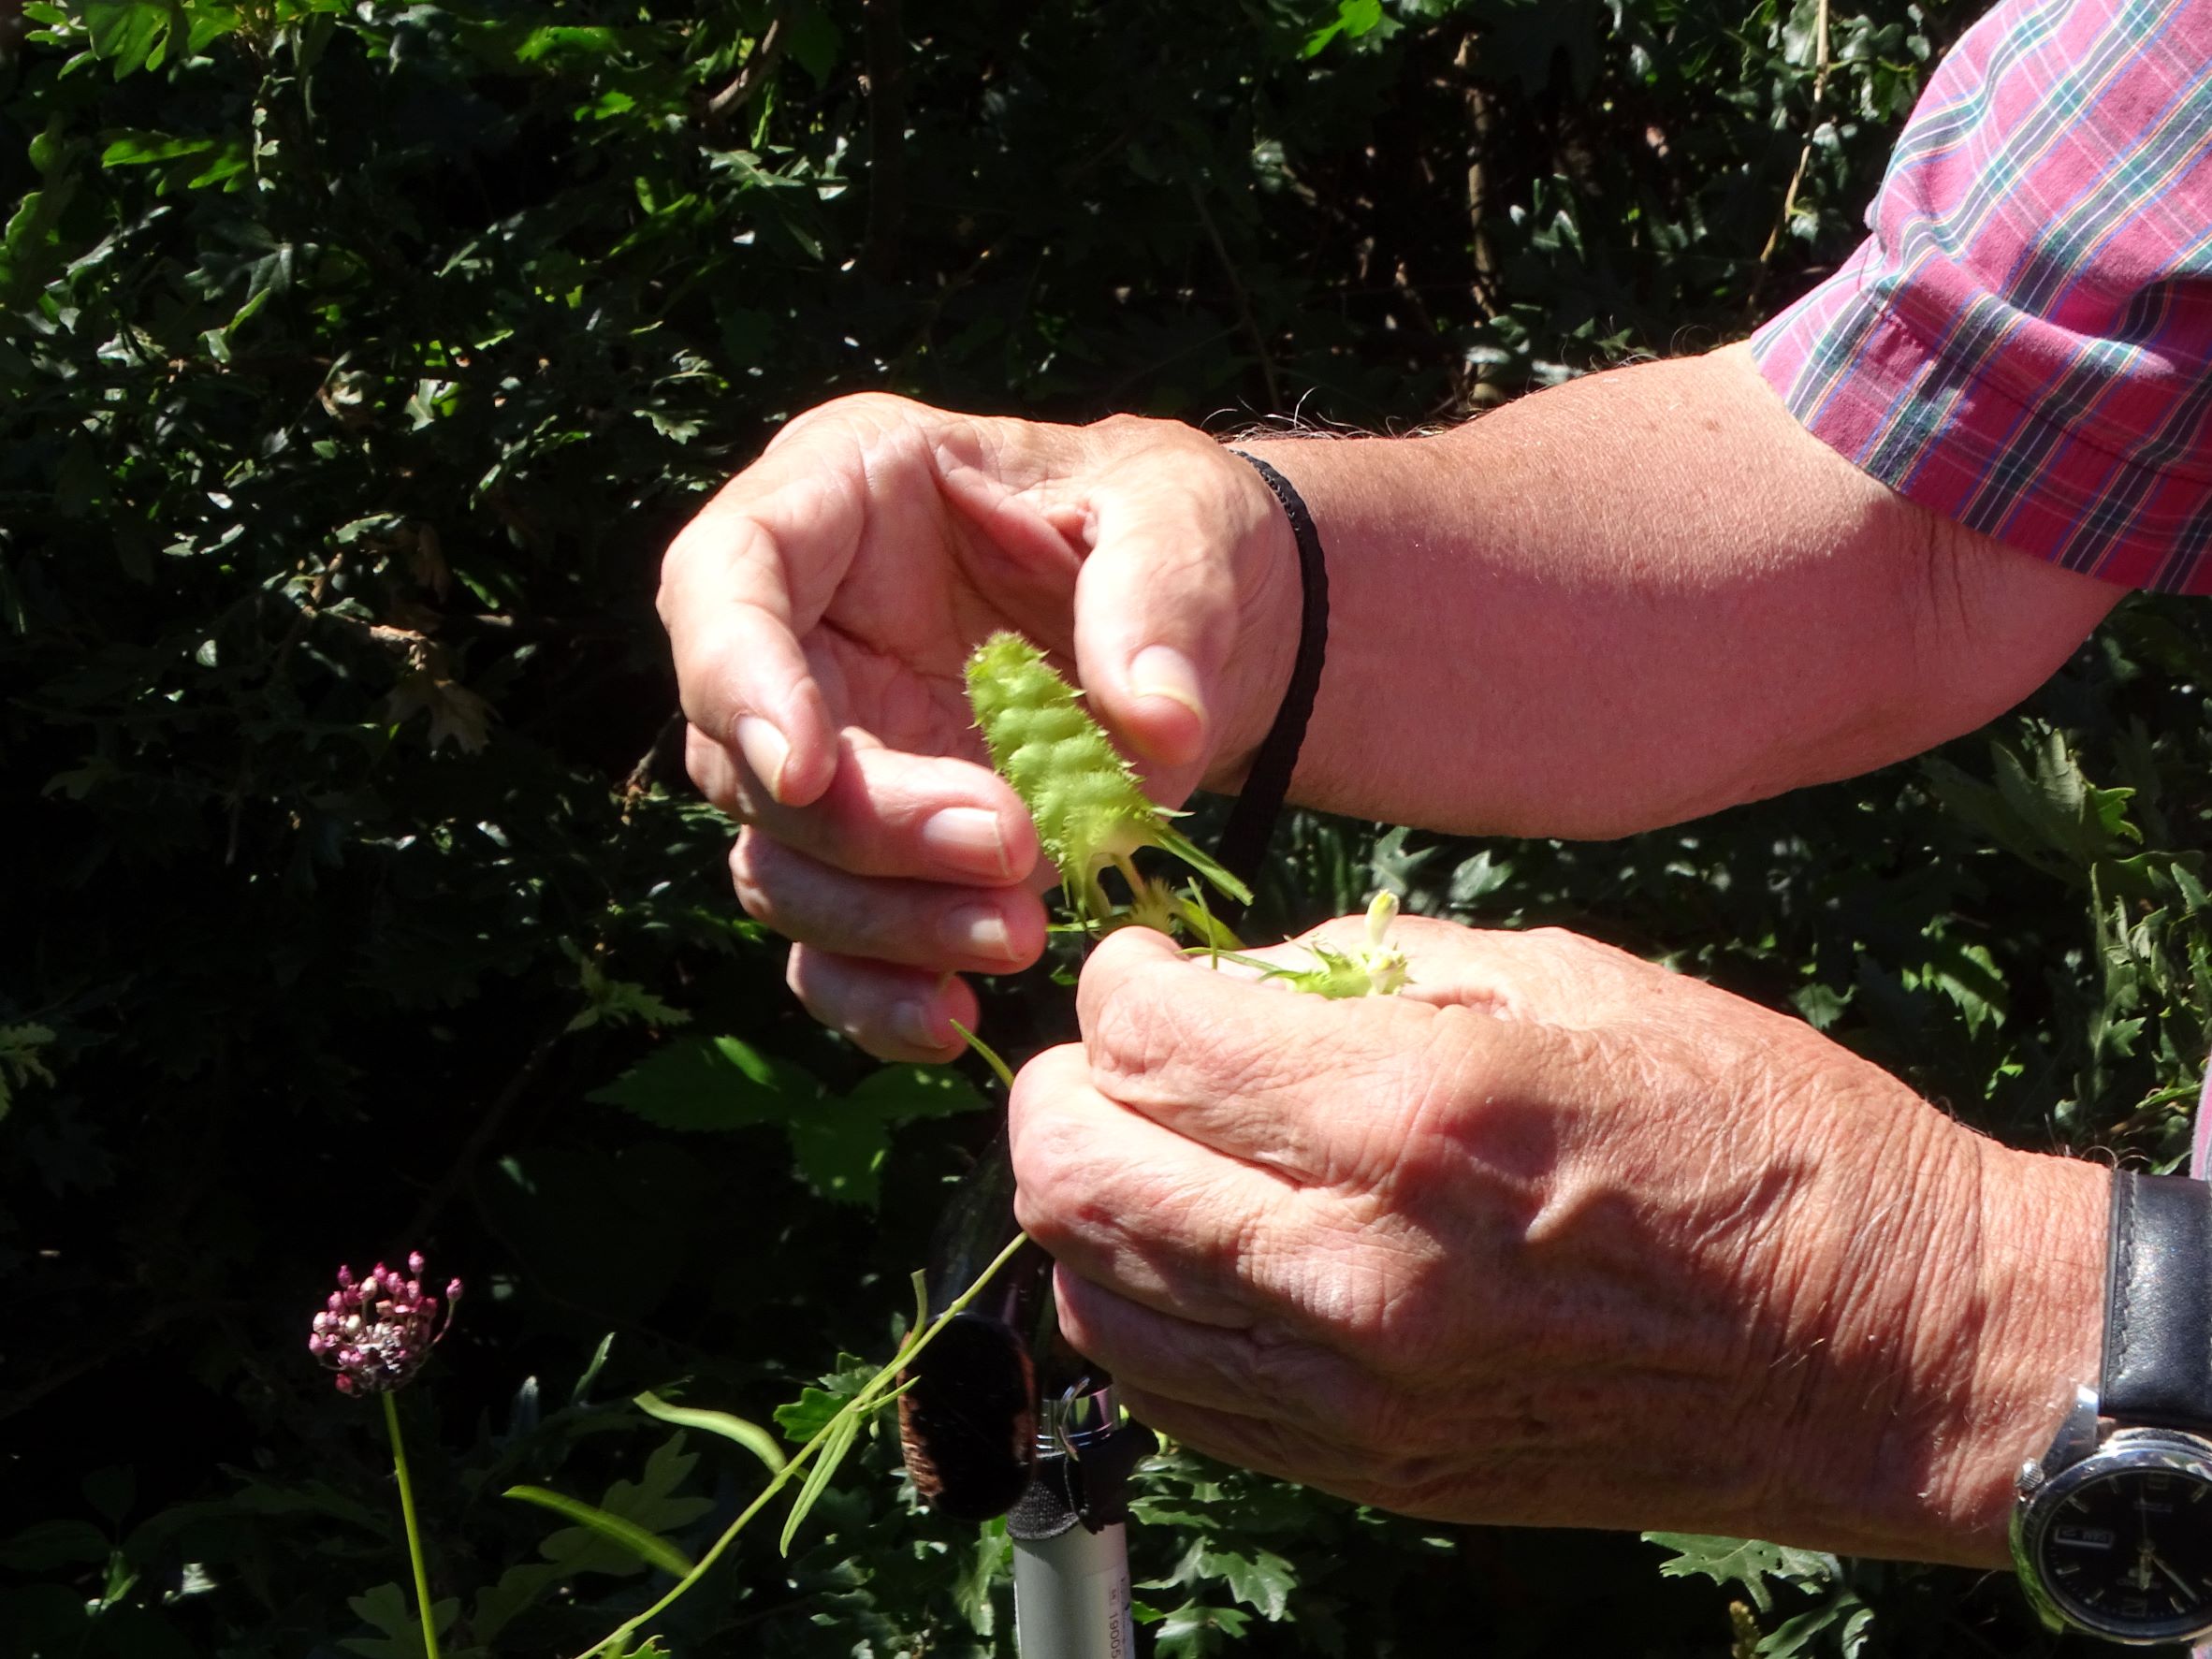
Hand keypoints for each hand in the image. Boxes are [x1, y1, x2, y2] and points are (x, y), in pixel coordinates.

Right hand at [659, 394, 1299, 1058]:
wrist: (1218, 627)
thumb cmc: (1176, 528)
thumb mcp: (1184, 516)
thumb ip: (1161, 601)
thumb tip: (1156, 728)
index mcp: (841, 494)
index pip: (723, 578)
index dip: (738, 681)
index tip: (808, 774)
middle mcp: (804, 629)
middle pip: (746, 752)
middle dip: (868, 827)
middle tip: (1007, 846)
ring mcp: (832, 748)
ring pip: (782, 865)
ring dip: (883, 924)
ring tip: (1023, 936)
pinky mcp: (873, 852)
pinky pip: (832, 944)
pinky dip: (880, 993)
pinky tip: (954, 1020)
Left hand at [1006, 915, 2105, 1563]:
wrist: (1880, 1354)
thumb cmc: (1753, 1137)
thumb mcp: (1570, 980)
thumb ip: (1366, 968)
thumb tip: (1229, 980)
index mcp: (1414, 1120)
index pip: (1147, 1042)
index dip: (1116, 981)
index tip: (1145, 963)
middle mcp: (1359, 1273)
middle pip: (1075, 1175)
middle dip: (1062, 1086)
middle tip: (1118, 1048)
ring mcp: (1357, 1396)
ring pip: (1094, 1295)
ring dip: (1090, 1200)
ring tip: (1156, 1146)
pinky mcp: (1372, 1473)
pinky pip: (1170, 1395)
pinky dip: (1141, 1307)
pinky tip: (1196, 1250)